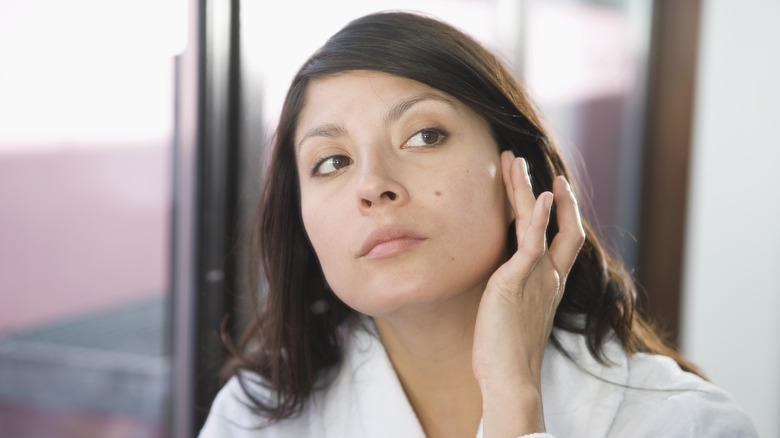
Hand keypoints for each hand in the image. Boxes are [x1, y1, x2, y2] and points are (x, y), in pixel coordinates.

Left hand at [473, 150, 584, 435]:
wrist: (509, 378)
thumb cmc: (507, 353)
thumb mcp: (513, 314)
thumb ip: (515, 293)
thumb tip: (502, 283)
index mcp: (549, 285)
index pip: (564, 240)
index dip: (563, 213)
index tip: (551, 190)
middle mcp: (549, 277)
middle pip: (562, 224)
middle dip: (551, 192)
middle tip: (532, 165)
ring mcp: (536, 277)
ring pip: (540, 222)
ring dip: (526, 189)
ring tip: (513, 161)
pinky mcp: (517, 281)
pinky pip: (533, 242)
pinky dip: (538, 217)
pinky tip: (539, 195)